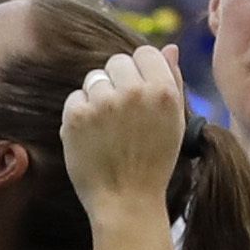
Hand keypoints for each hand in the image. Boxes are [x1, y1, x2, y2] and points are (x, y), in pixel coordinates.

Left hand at [60, 48, 191, 219]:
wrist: (126, 201)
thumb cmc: (154, 162)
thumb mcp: (175, 123)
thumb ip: (172, 81)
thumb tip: (170, 47)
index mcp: (163, 92)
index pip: (145, 52)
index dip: (140, 70)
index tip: (138, 91)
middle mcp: (134, 92)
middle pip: (117, 61)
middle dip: (117, 81)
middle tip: (121, 114)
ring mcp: (103, 102)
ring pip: (94, 78)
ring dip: (98, 97)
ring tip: (108, 128)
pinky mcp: (77, 115)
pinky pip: (75, 97)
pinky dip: (80, 114)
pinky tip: (92, 136)